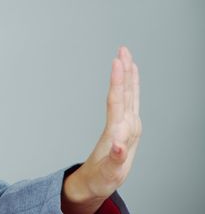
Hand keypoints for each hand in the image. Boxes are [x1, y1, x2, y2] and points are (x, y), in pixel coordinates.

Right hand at [62, 47, 141, 212]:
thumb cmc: (102, 178)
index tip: (117, 62)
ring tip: (125, 56)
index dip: (117, 80)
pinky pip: (129, 99)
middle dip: (125, 70)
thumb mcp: (108, 173)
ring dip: (128, 74)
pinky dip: (128, 85)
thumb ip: (115, 159)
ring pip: (130, 94)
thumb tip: (118, 146)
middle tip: (122, 49)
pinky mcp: (127, 125)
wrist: (102, 184)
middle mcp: (128, 125)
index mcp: (121, 132)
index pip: (118, 101)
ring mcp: (129, 124)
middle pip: (127, 93)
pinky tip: (127, 78)